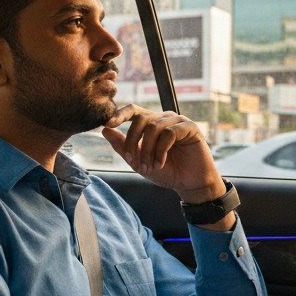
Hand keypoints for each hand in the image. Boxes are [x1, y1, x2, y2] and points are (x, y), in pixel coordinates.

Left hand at [102, 105, 225, 202]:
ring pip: (153, 127)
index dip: (119, 114)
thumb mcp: (139, 161)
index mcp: (151, 123)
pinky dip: (161, 150)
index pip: (133, 110)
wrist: (189, 184)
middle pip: (140, 119)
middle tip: (135, 162)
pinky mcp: (190, 127)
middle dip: (133, 142)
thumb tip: (105, 130)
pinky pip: (169, 133)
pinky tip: (161, 163)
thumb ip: (123, 146)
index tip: (108, 124)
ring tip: (151, 167)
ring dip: (148, 150)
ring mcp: (177, 121)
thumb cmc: (166, 172)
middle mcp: (164, 118)